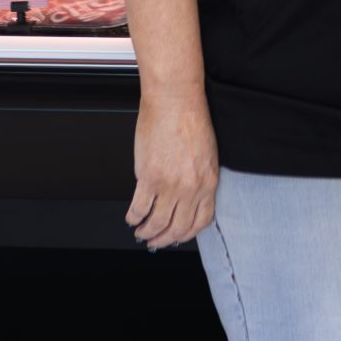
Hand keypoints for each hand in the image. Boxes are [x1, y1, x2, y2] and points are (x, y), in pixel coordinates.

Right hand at [127, 91, 219, 249]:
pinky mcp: (149, 177)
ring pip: (157, 223)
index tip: (177, 236)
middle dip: (164, 239)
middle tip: (155, 241)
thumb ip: (200, 178)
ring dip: (146, 232)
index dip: (186, 234)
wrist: (175, 100)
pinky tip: (132, 217)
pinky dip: (133, 217)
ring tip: (141, 232)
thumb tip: (189, 198)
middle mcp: (191, 187)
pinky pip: (139, 208)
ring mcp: (170, 184)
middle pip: (177, 228)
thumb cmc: (190, 119)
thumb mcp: (207, 153)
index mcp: (208, 180)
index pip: (201, 221)